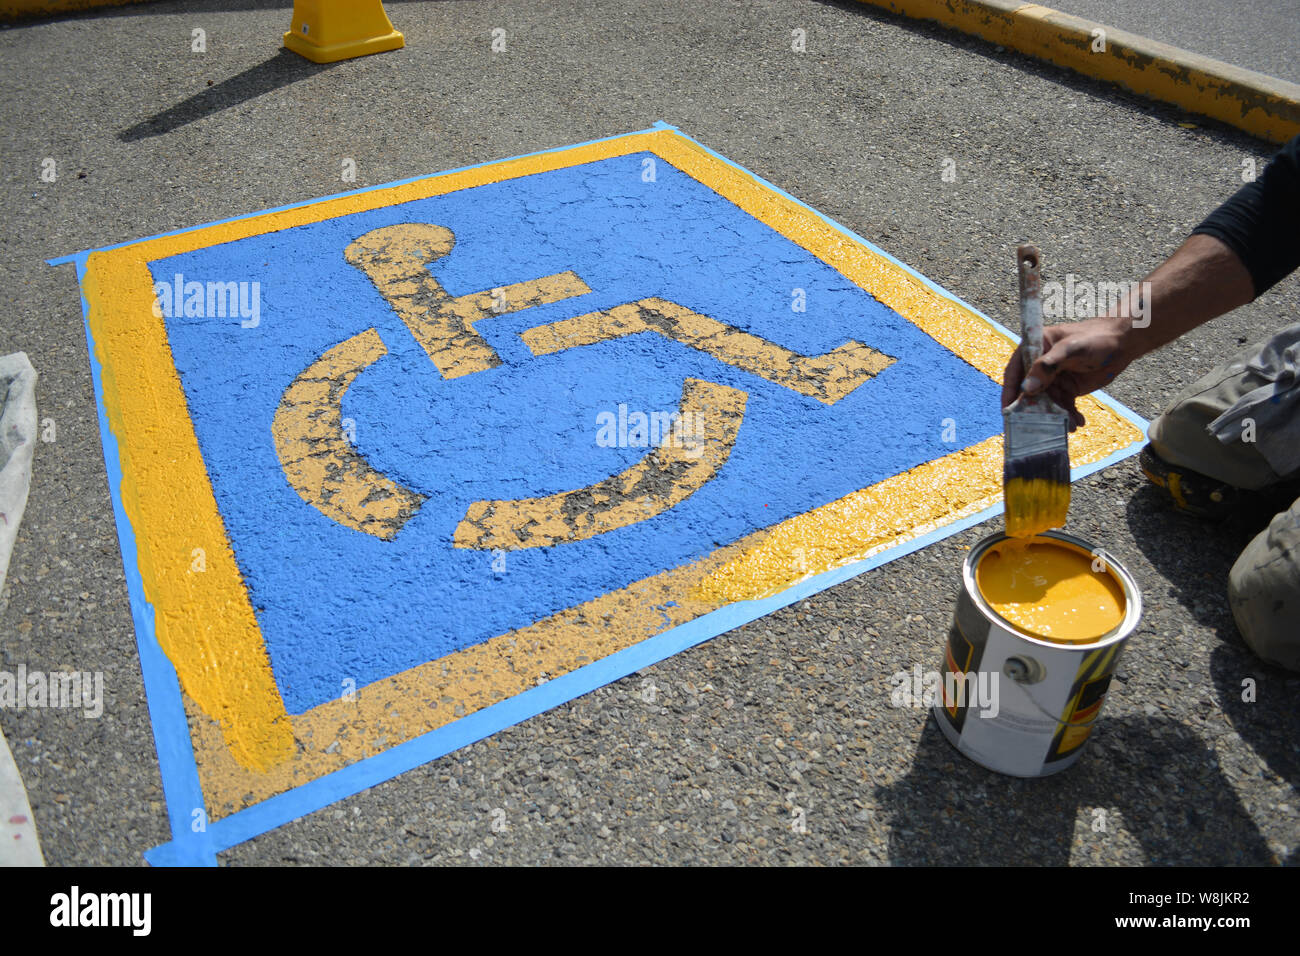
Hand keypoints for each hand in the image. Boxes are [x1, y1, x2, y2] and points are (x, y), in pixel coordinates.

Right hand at [1000, 314, 1132, 430]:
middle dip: (1033, 409)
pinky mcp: (1068, 389)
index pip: (1015, 372)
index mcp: (1034, 348)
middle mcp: (1040, 366)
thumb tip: (1027, 389)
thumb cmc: (1095, 337)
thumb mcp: (1070, 348)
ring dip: (1054, 416)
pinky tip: (1077, 422)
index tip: (1007, 411)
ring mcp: (1054, 379)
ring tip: (1067, 425)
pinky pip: (1062, 406)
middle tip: (1034, 426)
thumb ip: (1048, 366)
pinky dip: (1068, 416)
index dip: (1009, 391)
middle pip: (1029, 392)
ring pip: (1047, 402)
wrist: (1124, 342)